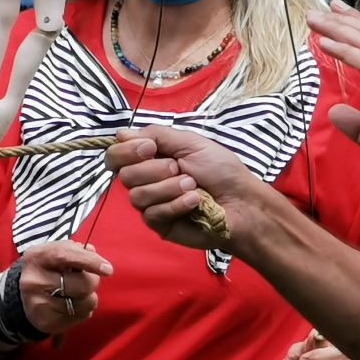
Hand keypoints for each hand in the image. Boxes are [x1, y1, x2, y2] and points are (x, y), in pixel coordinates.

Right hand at [19, 241, 112, 334]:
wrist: (28, 298)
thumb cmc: (51, 270)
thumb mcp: (58, 252)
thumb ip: (77, 250)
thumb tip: (93, 254)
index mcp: (36, 257)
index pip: (65, 256)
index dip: (90, 261)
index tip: (108, 270)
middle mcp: (34, 281)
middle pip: (82, 284)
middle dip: (92, 281)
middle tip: (85, 279)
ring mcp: (38, 304)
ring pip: (85, 302)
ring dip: (89, 297)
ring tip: (76, 293)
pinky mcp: (47, 323)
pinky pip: (82, 316)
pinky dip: (84, 310)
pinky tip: (71, 305)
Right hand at [107, 125, 268, 250]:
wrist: (242, 202)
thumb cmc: (221, 170)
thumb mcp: (190, 143)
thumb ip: (155, 135)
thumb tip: (120, 134)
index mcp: (150, 158)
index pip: (116, 155)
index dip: (127, 151)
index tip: (150, 148)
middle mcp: (146, 181)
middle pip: (125, 176)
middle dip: (155, 170)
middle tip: (180, 169)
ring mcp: (151, 204)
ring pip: (138, 196)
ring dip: (169, 187)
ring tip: (193, 186)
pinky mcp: (160, 225)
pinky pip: (153, 214)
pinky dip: (176, 204)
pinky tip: (195, 201)